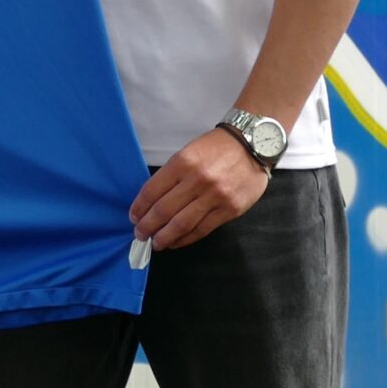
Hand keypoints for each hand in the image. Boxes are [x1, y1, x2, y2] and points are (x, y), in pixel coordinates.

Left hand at [131, 126, 269, 250]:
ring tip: (155, 243)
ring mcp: (215, 197)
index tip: (133, 217)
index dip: (140, 207)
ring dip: (164, 237)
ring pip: (182, 224)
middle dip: (147, 226)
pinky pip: (202, 229)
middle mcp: (197, 180)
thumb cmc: (216, 147)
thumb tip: (153, 201)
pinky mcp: (229, 210)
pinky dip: (185, 239)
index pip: (152, 190)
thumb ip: (173, 175)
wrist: (253, 144)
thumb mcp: (189, 152)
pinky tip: (175, 242)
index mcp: (182, 162)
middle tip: (139, 235)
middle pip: (164, 210)